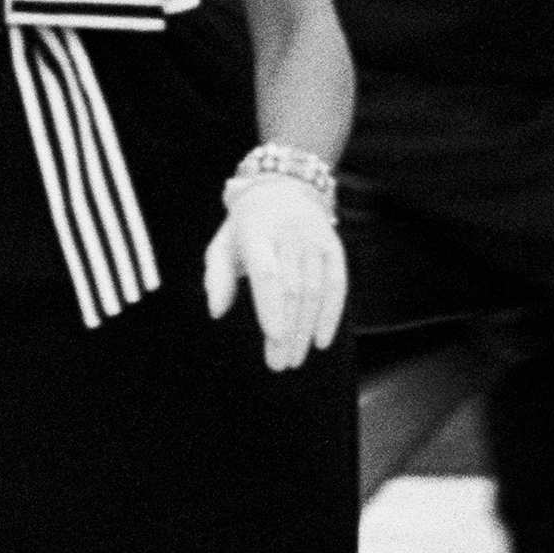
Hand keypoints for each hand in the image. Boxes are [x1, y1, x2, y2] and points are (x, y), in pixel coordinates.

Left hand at [203, 176, 347, 372]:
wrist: (283, 188)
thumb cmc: (246, 227)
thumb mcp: (223, 244)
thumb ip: (217, 277)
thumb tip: (216, 311)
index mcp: (257, 232)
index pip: (267, 273)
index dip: (271, 306)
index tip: (273, 337)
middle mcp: (290, 234)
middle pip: (292, 289)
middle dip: (287, 331)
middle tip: (278, 364)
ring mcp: (315, 239)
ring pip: (314, 291)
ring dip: (306, 330)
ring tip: (294, 359)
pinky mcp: (333, 247)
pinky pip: (337, 284)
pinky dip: (331, 314)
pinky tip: (321, 341)